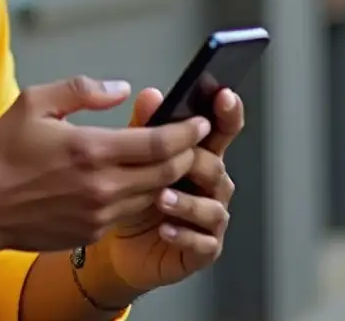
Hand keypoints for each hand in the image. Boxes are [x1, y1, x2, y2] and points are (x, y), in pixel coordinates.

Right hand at [0, 76, 210, 254]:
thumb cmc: (3, 154)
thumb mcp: (34, 102)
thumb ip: (81, 90)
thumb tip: (120, 89)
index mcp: (90, 150)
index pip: (158, 144)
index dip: (186, 132)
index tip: (198, 122)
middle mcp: (101, 186)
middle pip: (166, 172)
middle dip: (187, 154)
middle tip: (193, 139)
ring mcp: (99, 213)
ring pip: (153, 195)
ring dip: (169, 177)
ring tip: (172, 158)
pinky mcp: (93, 232)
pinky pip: (131, 212)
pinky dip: (144, 195)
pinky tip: (140, 181)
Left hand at [89, 86, 244, 293]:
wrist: (117, 242)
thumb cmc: (132, 194)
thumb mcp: (132, 157)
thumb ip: (144, 126)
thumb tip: (151, 96)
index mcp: (199, 155)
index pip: (221, 130)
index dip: (227, 113)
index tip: (224, 96)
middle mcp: (211, 185)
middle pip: (215, 167)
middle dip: (197, 162)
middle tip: (176, 158)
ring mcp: (211, 218)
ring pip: (212, 207)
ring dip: (187, 202)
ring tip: (161, 198)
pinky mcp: (203, 249)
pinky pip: (204, 243)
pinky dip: (185, 235)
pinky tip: (165, 229)